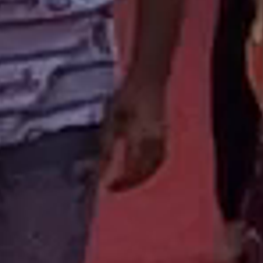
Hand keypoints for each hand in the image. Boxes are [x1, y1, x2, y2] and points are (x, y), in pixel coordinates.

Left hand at [98, 79, 171, 194]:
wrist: (151, 75)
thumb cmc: (129, 94)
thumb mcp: (112, 118)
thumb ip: (106, 145)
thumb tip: (99, 166)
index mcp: (139, 137)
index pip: (131, 169)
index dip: (121, 181)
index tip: (108, 187)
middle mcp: (153, 140)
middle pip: (145, 171)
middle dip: (132, 182)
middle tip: (117, 187)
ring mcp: (161, 137)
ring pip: (155, 165)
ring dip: (143, 176)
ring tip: (129, 180)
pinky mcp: (164, 133)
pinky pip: (160, 157)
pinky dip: (151, 167)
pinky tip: (141, 166)